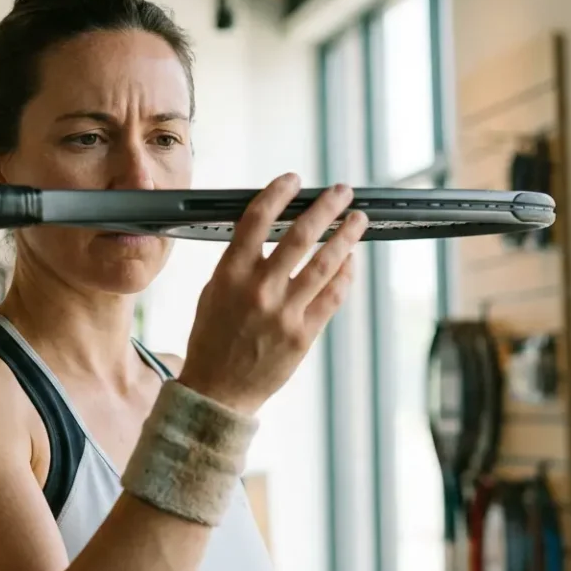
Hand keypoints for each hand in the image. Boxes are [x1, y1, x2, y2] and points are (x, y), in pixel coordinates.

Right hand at [178, 173, 366, 415]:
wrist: (217, 390)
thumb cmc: (212, 339)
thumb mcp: (213, 292)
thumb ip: (239, 263)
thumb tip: (268, 233)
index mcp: (230, 274)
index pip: (256, 220)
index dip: (277, 194)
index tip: (293, 180)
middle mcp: (259, 289)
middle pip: (299, 235)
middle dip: (325, 207)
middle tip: (342, 191)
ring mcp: (284, 312)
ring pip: (324, 264)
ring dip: (345, 237)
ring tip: (358, 220)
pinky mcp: (303, 334)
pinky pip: (332, 296)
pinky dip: (345, 275)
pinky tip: (351, 261)